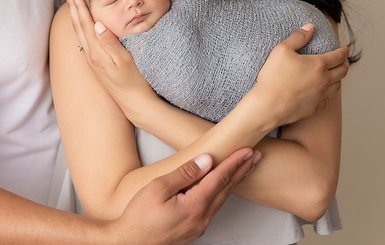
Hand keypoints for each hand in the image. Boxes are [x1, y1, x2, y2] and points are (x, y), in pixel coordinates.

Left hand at [65, 0, 157, 116]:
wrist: (133, 103)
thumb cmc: (134, 81)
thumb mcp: (124, 61)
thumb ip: (110, 42)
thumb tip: (97, 23)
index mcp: (97, 51)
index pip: (85, 23)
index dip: (79, 6)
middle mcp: (91, 55)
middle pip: (78, 26)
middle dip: (73, 7)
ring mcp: (93, 60)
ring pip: (80, 33)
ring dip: (76, 16)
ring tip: (73, 3)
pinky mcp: (97, 63)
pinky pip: (85, 40)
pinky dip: (82, 27)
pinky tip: (83, 25)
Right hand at [109, 148, 259, 244]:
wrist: (129, 244)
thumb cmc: (138, 218)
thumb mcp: (158, 188)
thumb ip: (185, 173)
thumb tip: (206, 160)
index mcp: (195, 205)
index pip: (220, 177)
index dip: (235, 162)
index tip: (247, 150)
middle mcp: (201, 217)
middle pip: (226, 188)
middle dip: (242, 170)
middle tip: (255, 156)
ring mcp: (198, 225)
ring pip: (221, 199)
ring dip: (234, 181)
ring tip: (244, 168)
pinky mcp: (193, 229)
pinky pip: (213, 207)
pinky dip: (222, 193)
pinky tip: (223, 187)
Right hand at [253, 23, 348, 125]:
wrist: (268, 106)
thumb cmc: (273, 77)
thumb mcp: (281, 50)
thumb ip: (298, 37)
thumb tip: (310, 27)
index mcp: (318, 65)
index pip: (339, 56)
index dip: (344, 51)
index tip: (344, 49)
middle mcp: (324, 81)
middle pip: (343, 71)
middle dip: (345, 63)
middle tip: (343, 60)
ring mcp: (321, 96)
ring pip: (337, 85)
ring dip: (338, 78)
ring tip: (334, 74)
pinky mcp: (315, 108)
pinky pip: (328, 98)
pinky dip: (328, 92)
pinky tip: (323, 90)